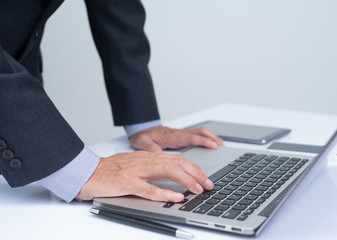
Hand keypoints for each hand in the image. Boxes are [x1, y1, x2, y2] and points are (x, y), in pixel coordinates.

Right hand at [76, 151, 213, 201]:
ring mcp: (136, 171)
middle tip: (209, 184)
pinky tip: (176, 197)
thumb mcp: (135, 166)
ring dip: (186, 180)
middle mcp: (145, 160)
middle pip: (177, 162)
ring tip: (199, 189)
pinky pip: (149, 188)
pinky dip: (165, 192)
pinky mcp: (126, 182)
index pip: (177, 159)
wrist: (86, 172)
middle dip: (196, 173)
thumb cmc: (110, 171)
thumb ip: (152, 169)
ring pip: (167, 171)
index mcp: (148, 157)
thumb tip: (172, 178)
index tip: (205, 178)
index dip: (194, 168)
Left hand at [129, 126, 223, 152]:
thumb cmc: (143, 137)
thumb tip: (158, 154)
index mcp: (172, 136)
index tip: (213, 146)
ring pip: (201, 131)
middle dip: (212, 139)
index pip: (191, 138)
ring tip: (221, 146)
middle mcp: (179, 133)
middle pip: (200, 132)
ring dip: (212, 137)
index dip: (203, 141)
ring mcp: (182, 133)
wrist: (142, 129)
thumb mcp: (143, 143)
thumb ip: (151, 148)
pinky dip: (207, 137)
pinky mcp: (183, 135)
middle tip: (221, 148)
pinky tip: (212, 144)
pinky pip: (198, 134)